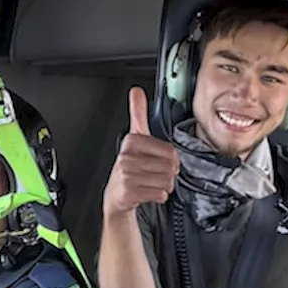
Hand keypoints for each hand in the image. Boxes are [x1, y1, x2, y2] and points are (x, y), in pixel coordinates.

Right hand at [102, 87, 178, 218]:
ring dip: (164, 186)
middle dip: (168, 174)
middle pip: (169, 167)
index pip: (169, 150)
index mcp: (132, 141)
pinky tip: (148, 192)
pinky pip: (160, 194)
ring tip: (151, 183)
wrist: (116, 196)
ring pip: (166, 181)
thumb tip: (136, 91)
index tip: (160, 161)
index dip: (171, 159)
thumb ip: (137, 113)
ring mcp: (127, 174)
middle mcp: (127, 156)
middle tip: (155, 174)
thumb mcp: (134, 138)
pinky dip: (159, 196)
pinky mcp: (129, 191)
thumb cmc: (129, 168)